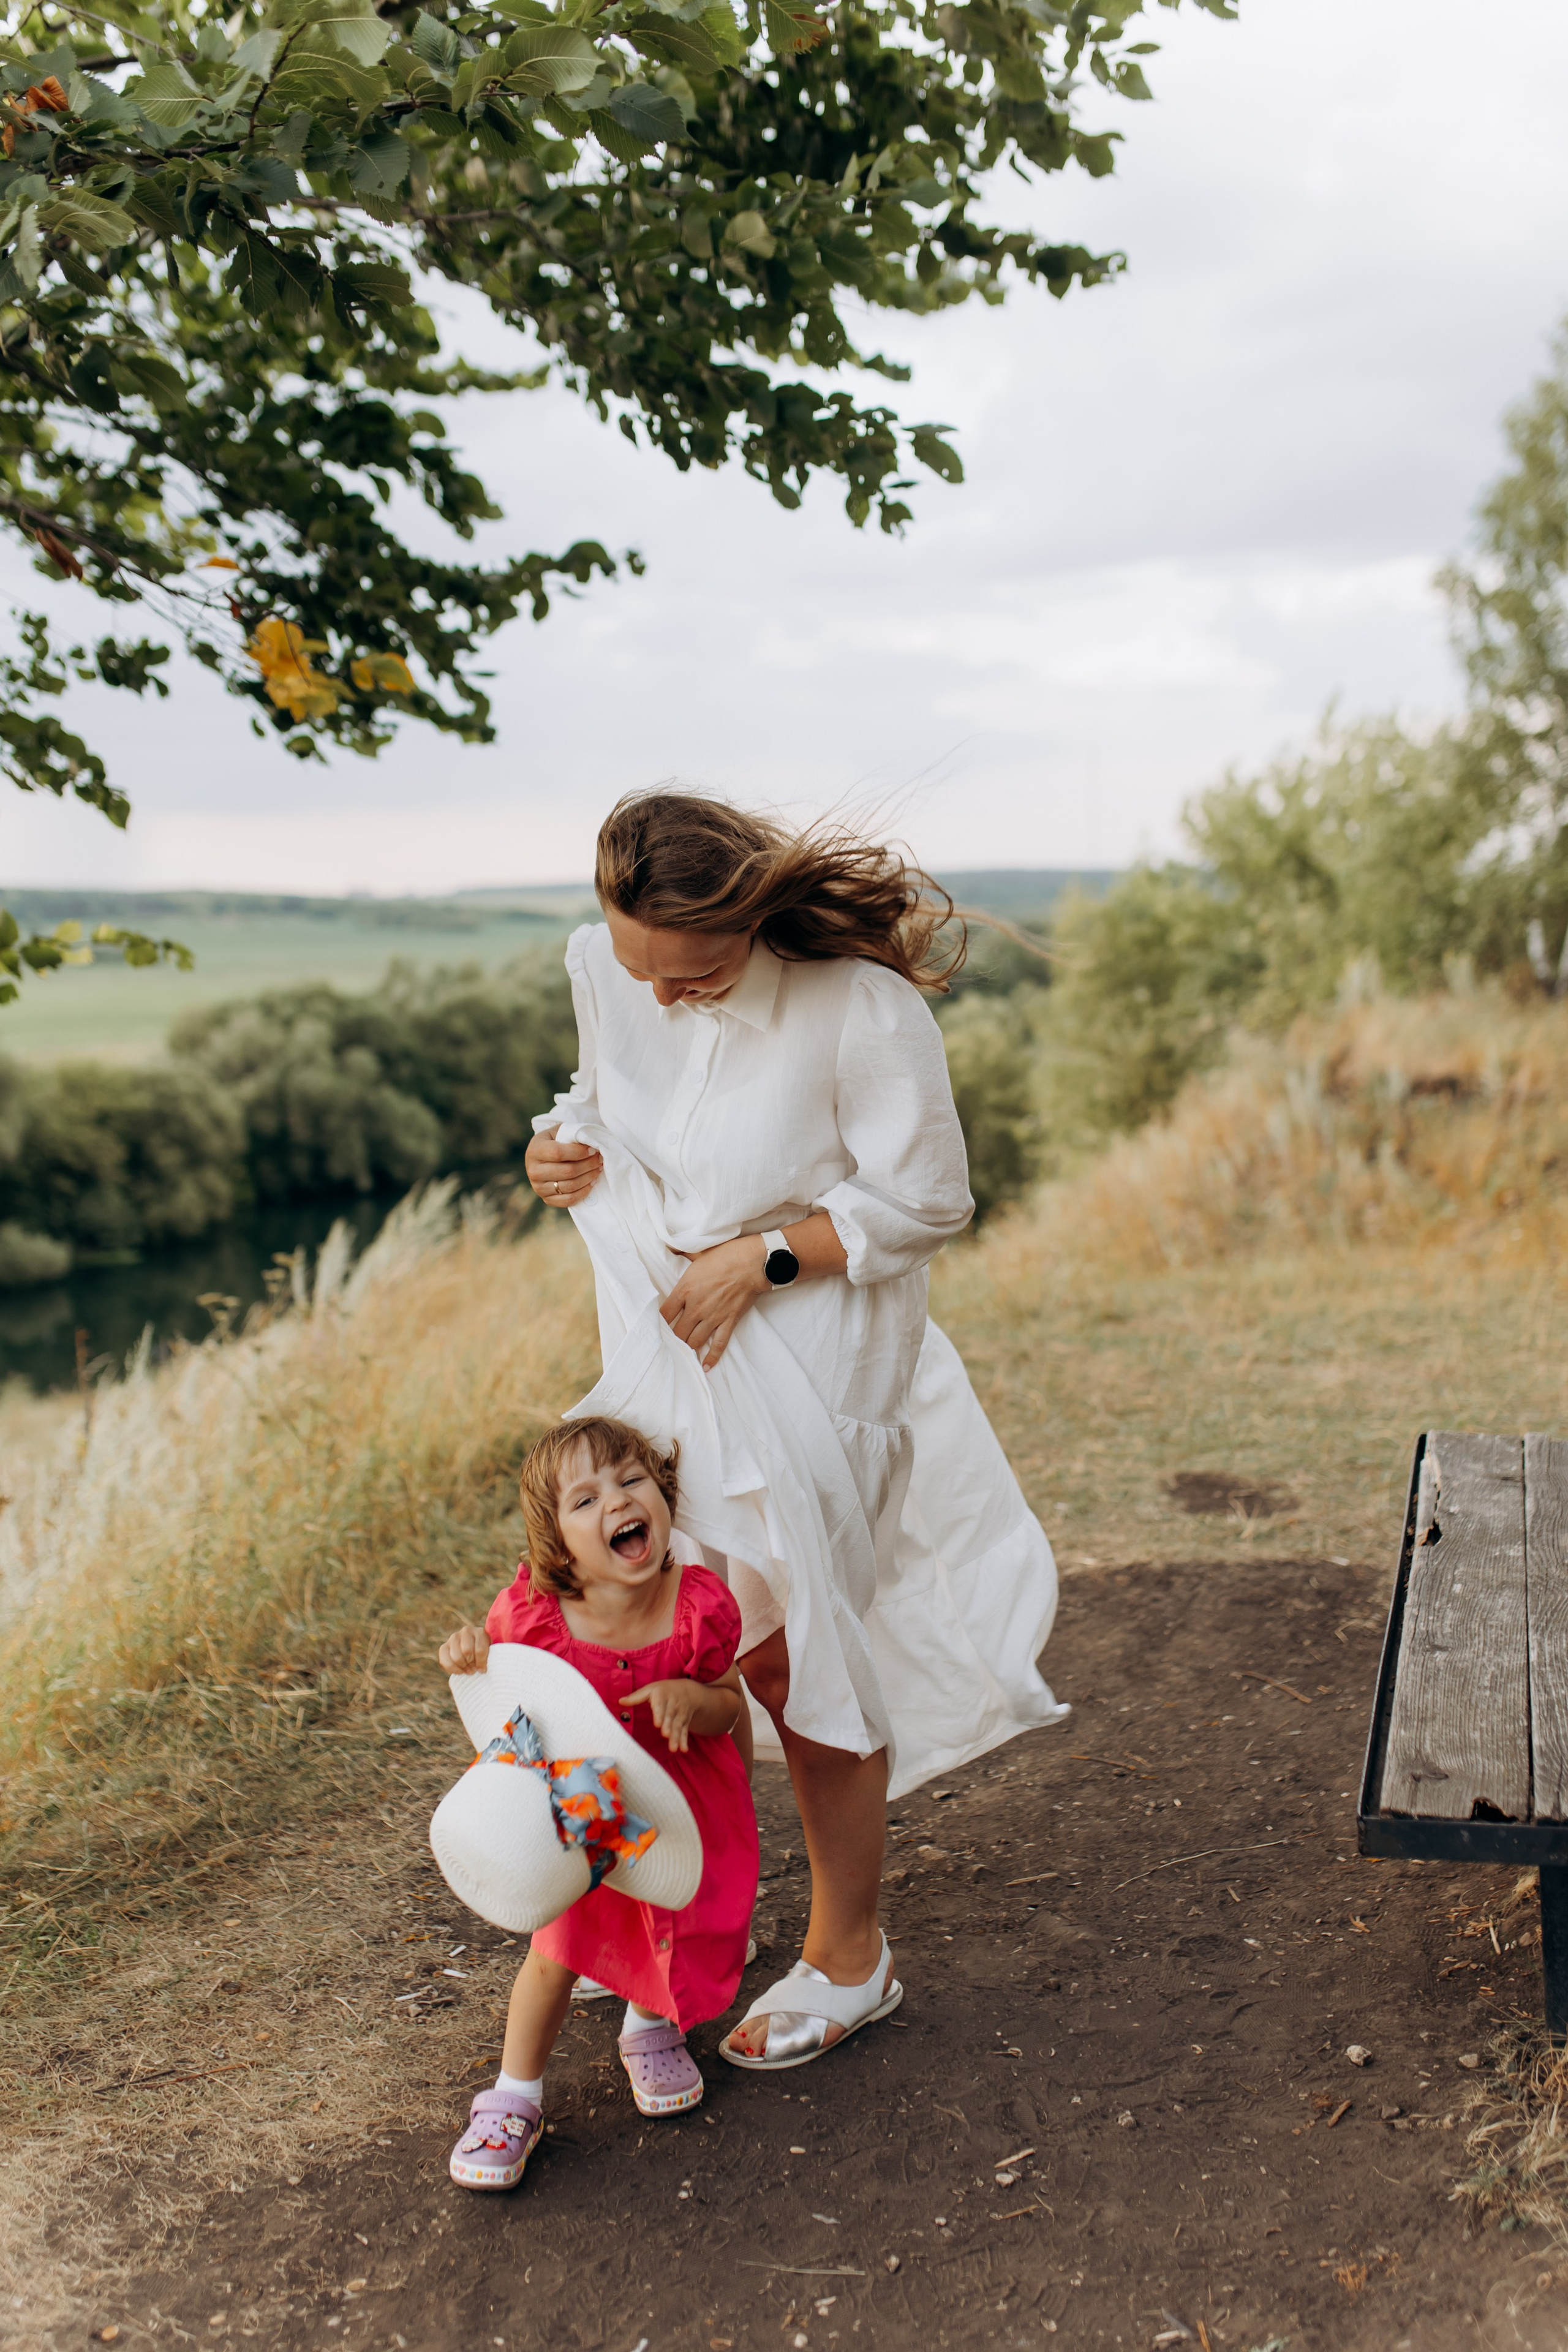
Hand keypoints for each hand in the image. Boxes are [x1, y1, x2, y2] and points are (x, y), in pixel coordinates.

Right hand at [438, 1622, 489, 1674]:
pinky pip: (445, 1661)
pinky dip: (453, 1669)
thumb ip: (486, 1659)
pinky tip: (459, 1671)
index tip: (483, 1669)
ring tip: (468, 1670)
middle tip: (474, 1670)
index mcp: (480, 1632)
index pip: (480, 1650)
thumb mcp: (489, 1653)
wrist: (472, 1649)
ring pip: (456, 1657)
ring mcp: (454, 1637)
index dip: (481, 1663)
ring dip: (463, 1667)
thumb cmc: (483, 1653)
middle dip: (471, 1664)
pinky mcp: (444, 1647)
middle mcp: (466, 1631)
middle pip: (467, 1651)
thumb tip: (481, 1670)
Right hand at [525, 1130, 602, 1209]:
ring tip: (597, 1169)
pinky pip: (569, 1200)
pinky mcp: (546, 1199)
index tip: (592, 1150)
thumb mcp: (559, 1132)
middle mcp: (533, 1170)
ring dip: (589, 1178)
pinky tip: (591, 1182)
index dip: (579, 1152)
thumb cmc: (555, 1141)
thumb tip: (592, 1145)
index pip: (558, 1153)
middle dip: (588, 1165)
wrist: (542, 1157)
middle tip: (599, 1159)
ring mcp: (538, 1187)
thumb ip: (573, 1135)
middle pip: (567, 1171)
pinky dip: (584, 1192)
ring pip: (570, 1186)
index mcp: (535, 1150)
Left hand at [623, 1677, 729, 1752]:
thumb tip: (620, 1701)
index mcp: (662, 1696)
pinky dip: (684, 1740)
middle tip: (666, 1735)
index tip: (657, 1724)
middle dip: (669, 1726)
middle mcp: (673, 1705)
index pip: (660, 1706)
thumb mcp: (650, 1689)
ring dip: (676, 1736)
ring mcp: (680, 1714)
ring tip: (674, 1748)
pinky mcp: (685, 1722)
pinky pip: (685, 1731)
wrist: (688, 1691)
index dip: (659, 1714)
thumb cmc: (664, 1691)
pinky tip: (683, 1749)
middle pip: (670, 1717)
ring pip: (678, 1725)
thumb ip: (636, 1696)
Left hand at [659, 1234, 767, 1369]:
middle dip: (671, 1340)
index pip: (664, 1314)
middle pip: (677, 1333)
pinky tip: (706, 1367)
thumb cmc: (726, 1254)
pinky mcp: (729, 1321)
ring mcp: (713, 1317)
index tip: (654, 1328)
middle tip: (666, 1345)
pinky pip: (719, 1344)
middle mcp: (696, 1307)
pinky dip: (712, 1357)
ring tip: (682, 1355)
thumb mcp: (698, 1251)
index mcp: (685, 1290)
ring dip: (687, 1349)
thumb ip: (679, 1251)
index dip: (657, 1323)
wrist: (753, 1262)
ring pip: (694, 1341)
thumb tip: (666, 1245)